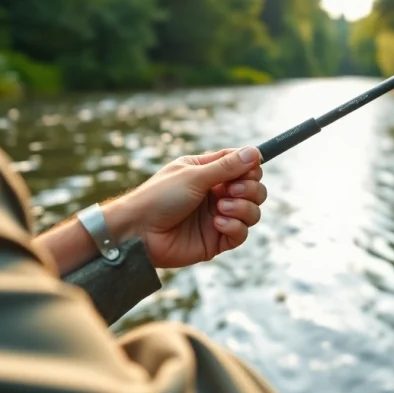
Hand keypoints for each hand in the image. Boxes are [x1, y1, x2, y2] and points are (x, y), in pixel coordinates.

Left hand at [107, 146, 266, 268]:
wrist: (138, 232)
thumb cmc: (159, 197)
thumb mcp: (194, 176)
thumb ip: (227, 167)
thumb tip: (255, 152)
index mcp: (208, 172)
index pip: (242, 165)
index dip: (250, 167)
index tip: (249, 168)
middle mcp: (216, 194)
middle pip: (253, 188)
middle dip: (250, 188)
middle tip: (231, 191)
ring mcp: (217, 217)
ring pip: (252, 212)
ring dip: (243, 207)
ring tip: (221, 207)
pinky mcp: (216, 240)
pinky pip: (241, 233)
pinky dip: (235, 226)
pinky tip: (217, 223)